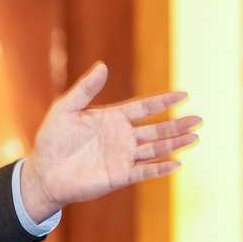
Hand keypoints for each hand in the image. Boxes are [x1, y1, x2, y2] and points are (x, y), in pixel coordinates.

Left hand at [19, 61, 201, 221]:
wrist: (42, 171)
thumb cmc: (51, 139)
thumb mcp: (66, 109)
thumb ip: (85, 89)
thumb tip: (102, 65)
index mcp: (112, 118)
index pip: (144, 107)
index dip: (163, 101)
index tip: (184, 94)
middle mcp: (122, 137)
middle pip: (157, 128)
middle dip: (178, 124)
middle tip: (200, 119)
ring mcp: (122, 156)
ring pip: (155, 148)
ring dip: (175, 143)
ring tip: (195, 137)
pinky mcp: (119, 176)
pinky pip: (144, 171)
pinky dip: (160, 168)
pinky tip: (176, 163)